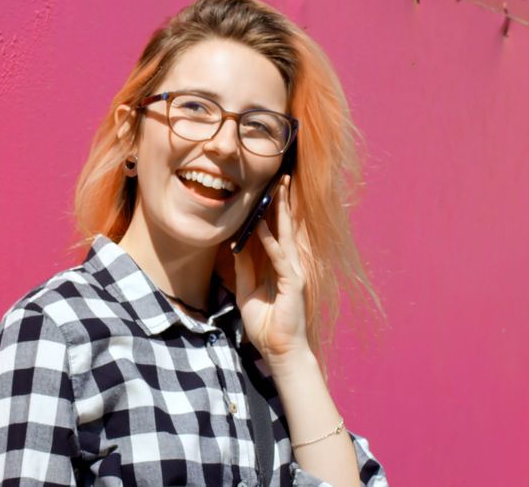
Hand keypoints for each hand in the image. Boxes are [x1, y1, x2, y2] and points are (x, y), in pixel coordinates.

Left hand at [233, 175, 309, 363]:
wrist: (279, 350)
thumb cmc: (266, 325)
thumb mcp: (247, 291)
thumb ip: (244, 268)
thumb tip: (235, 245)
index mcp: (279, 265)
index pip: (275, 232)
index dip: (270, 211)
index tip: (265, 189)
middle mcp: (289, 264)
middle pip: (284, 227)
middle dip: (281, 202)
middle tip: (279, 177)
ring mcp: (293, 272)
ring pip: (285, 235)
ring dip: (281, 211)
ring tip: (278, 189)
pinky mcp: (293, 282)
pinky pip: (279, 256)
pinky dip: (270, 240)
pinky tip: (261, 225)